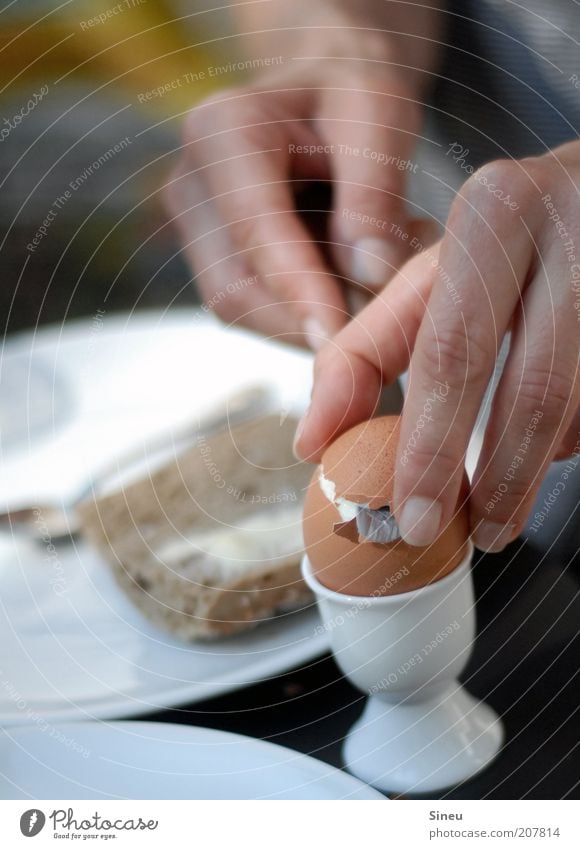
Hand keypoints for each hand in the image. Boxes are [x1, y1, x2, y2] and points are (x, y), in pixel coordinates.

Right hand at [164, 50, 427, 346]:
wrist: (318, 95)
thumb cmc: (351, 95)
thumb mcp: (381, 114)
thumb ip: (376, 191)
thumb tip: (370, 274)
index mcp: (223, 130)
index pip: (255, 226)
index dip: (297, 287)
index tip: (340, 335)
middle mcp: (190, 185)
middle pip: (239, 286)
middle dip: (312, 315)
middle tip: (387, 313)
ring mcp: (193, 229)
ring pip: (245, 308)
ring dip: (314, 316)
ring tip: (377, 282)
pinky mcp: (211, 259)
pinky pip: (255, 308)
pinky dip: (307, 310)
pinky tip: (349, 284)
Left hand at [295, 147, 579, 550]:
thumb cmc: (501, 245)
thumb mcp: (425, 279)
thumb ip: (362, 353)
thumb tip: (312, 440)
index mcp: (492, 217)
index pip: (452, 352)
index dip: (431, 446)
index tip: (413, 515)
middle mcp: (567, 236)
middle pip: (531, 391)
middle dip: (496, 481)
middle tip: (469, 535)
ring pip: (575, 410)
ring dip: (533, 472)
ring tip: (498, 513)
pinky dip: (566, 442)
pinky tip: (544, 449)